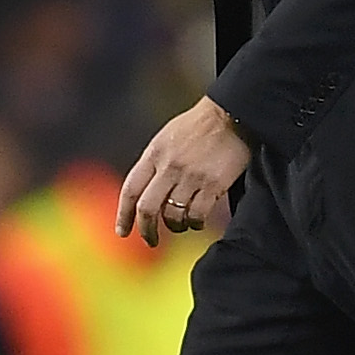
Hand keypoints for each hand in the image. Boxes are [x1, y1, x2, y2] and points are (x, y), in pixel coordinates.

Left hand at [118, 97, 252, 246]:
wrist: (231, 114)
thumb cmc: (199, 126)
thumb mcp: (167, 138)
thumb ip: (154, 163)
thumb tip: (145, 193)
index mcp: (154, 154)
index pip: (130, 190)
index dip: (123, 215)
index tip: (122, 232)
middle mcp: (168, 167)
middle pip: (147, 209)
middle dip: (146, 230)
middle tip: (151, 240)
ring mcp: (190, 177)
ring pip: (172, 216)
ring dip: (175, 227)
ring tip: (180, 225)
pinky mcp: (212, 185)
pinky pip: (197, 215)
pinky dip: (195, 224)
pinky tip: (197, 221)